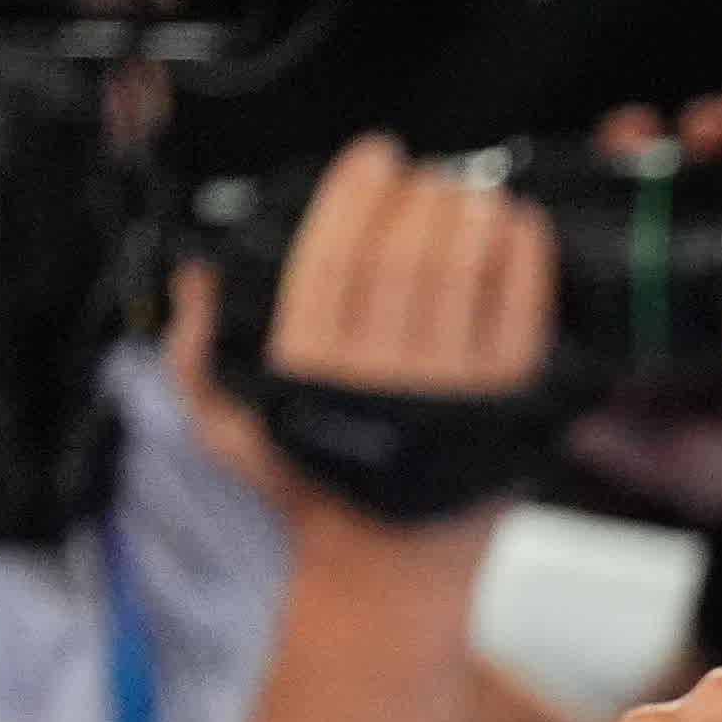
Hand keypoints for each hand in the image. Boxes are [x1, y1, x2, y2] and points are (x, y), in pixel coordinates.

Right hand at [170, 131, 560, 545]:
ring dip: (470, 216)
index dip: (353, 194)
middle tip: (424, 178)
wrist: (389, 561)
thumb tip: (196, 276)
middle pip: (400, 258)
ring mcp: (447, 397)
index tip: (371, 159)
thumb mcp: (228, 425)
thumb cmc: (316, 483)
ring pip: (462, 277)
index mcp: (306, 373)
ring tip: (469, 196)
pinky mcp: (505, 410)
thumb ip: (196, 350)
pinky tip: (520, 228)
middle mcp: (377, 383)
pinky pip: (521, 318)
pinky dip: (525, 262)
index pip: (329, 259)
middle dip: (415, 197)